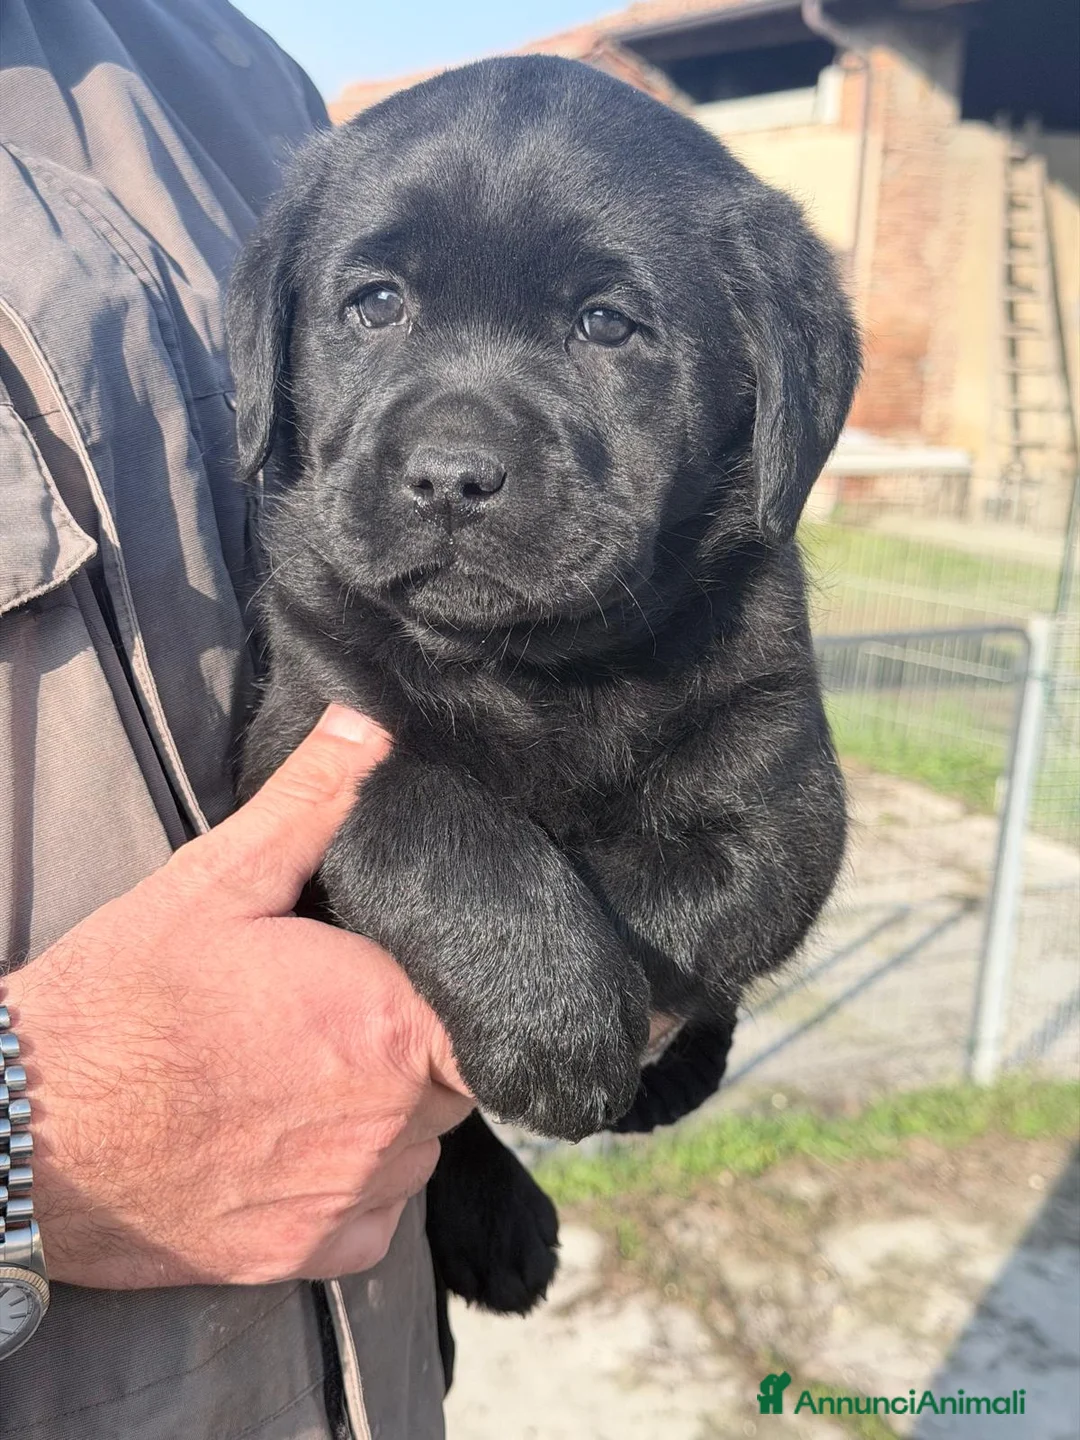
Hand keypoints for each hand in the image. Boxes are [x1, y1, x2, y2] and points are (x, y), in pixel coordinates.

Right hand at [3, 706, 473, 1287]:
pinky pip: (374, 1219)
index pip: (495, 1011)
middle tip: (339, 1011)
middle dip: (414, 1042)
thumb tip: (371, 727)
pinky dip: (348, 1186)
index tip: (424, 977)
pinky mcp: (305, 1258)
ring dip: (385, 1114)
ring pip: (416, 1147)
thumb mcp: (214, 881)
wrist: (23, 1137)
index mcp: (384, 1021)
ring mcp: (347, 1198)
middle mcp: (387, 1123)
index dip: (469, 991)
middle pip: (454, 1078)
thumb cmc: (121, 1000)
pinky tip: (284, 1142)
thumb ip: (311, 804)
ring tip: (304, 1074)